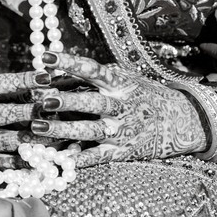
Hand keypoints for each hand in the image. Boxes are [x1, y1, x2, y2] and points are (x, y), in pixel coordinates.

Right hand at [0, 68, 113, 161]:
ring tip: (56, 137)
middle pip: (2, 114)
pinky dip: (22, 163)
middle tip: (56, 108)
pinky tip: (42, 161)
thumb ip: (9, 87)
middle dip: (30, 112)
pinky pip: (1, 163)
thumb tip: (48, 80)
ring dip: (31, 140)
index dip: (23, 81)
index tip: (47, 76)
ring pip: (3, 141)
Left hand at [25, 55, 206, 165]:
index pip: (92, 70)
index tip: (45, 57)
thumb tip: (60, 70)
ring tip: (38, 127)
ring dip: (62, 130)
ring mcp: (120, 131)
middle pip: (90, 103)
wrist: (177, 122)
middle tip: (43, 100)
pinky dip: (76, 159)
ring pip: (88, 131)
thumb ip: (98, 77)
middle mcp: (120, 106)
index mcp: (120, 84)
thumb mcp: (126, 79)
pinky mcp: (121, 152)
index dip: (69, 62)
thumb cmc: (143, 96)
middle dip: (66, 102)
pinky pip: (95, 157)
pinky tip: (56, 158)